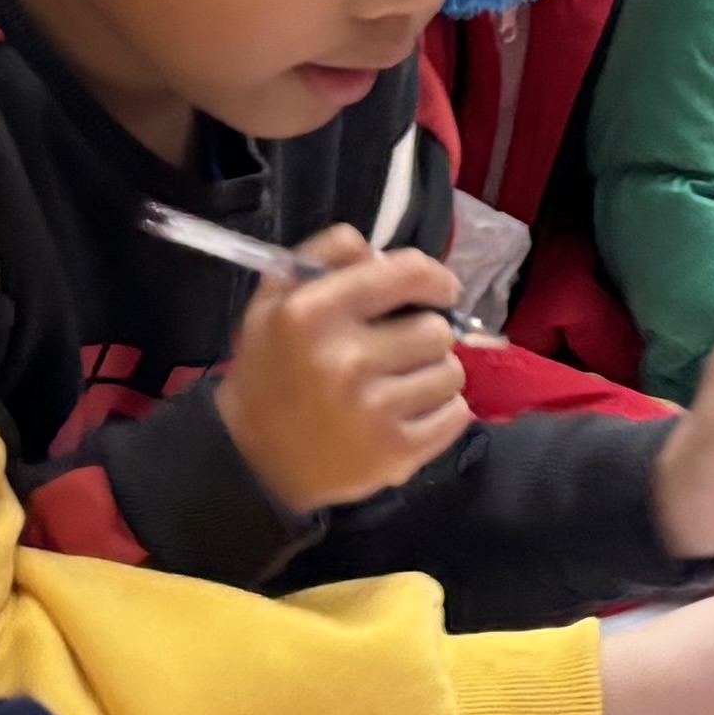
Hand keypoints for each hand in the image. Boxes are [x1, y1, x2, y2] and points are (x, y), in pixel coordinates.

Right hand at [213, 233, 469, 517]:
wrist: (256, 462)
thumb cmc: (271, 373)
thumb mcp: (276, 302)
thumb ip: (325, 258)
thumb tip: (380, 252)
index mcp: (311, 313)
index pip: (408, 273)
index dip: (435, 279)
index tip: (440, 290)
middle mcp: (345, 360)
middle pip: (437, 329)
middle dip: (423, 336)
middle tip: (397, 352)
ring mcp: (374, 410)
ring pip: (451, 372)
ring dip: (432, 375)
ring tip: (399, 386)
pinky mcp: (397, 452)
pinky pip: (457, 414)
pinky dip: (440, 413)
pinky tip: (406, 415)